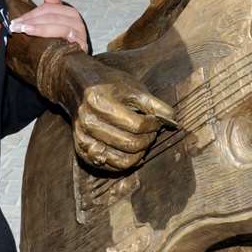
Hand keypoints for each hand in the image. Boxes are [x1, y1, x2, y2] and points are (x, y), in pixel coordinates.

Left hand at [8, 0, 89, 51]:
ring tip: (24, 30)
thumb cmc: (60, 46)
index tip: (16, 21)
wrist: (72, 67)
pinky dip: (54, 37)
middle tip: (16, 26)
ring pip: (59, 26)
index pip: (48, 8)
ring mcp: (80, 34)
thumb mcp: (53, 26)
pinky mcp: (81, 46)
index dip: (31, 13)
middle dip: (32, 20)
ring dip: (39, 28)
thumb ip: (50, 10)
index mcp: (70, 14)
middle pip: (52, 16)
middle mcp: (77, 22)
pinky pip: (67, 39)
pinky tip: (43, 40)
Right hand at [55, 53, 178, 171]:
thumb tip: (173, 121)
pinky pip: (109, 167)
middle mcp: (88, 122)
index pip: (137, 125)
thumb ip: (154, 104)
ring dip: (139, 153)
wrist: (78, 85)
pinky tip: (131, 150)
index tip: (157, 121)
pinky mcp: (81, 149)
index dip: (153, 125)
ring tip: (142, 140)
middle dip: (148, 140)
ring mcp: (82, 137)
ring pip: (121, 160)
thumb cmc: (109, 84)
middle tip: (152, 131)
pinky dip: (125, 162)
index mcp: (100, 102)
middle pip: (130, 144)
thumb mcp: (133, 87)